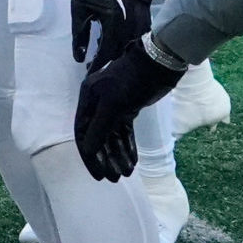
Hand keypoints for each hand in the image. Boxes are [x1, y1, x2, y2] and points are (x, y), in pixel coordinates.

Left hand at [70, 0, 161, 66]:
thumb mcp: (79, 7)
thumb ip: (79, 34)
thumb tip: (78, 57)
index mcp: (112, 22)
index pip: (105, 53)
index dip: (96, 66)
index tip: (88, 74)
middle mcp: (130, 25)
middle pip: (120, 53)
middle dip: (107, 62)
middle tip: (94, 66)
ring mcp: (141, 21)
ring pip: (132, 47)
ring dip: (119, 53)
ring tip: (105, 56)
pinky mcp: (146, 16)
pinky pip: (139, 37)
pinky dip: (128, 43)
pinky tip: (118, 43)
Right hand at [75, 39, 185, 180]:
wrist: (159, 64)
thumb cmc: (132, 81)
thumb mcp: (113, 105)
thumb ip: (99, 128)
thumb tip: (87, 150)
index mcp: (88, 100)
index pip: (83, 134)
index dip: (90, 156)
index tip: (99, 175)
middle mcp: (97, 104)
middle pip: (98, 138)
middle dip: (107, 159)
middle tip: (115, 178)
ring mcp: (114, 107)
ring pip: (113, 137)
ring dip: (119, 155)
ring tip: (127, 172)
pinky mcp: (129, 109)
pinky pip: (125, 132)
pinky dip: (128, 146)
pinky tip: (133, 160)